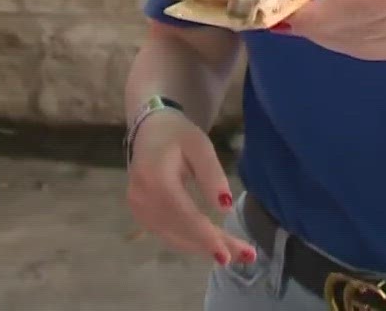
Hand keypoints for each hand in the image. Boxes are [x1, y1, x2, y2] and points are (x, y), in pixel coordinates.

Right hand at [125, 111, 254, 265]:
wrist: (149, 130)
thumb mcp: (200, 146)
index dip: (206, 237)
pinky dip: (191, 242)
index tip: (228, 255)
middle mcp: (142, 199)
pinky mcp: (141, 215)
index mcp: (155, 179)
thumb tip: (225, 208)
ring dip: (204, 248)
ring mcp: (138, 209)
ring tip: (236, 253)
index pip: (184, 216)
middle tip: (247, 255)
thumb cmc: (177, 135)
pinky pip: (168, 235)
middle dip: (213, 246)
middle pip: (181, 231)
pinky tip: (212, 244)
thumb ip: (212, 175)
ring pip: (175, 238)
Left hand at [277, 0, 385, 60]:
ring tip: (314, 14)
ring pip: (373, 47)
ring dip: (334, 36)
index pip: (368, 1)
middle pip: (368, 27)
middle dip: (321, 25)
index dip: (323, 12)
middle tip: (289, 12)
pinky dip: (357, 41)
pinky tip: (345, 22)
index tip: (283, 14)